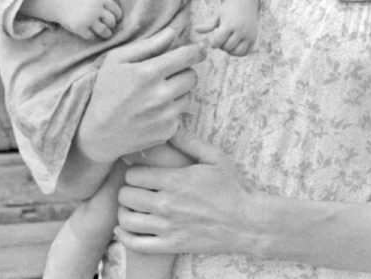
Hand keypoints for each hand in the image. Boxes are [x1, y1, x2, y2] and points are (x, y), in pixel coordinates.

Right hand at [51, 0, 121, 40]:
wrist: (58, 2)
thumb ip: (102, 1)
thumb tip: (115, 12)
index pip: (115, 9)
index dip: (118, 16)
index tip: (117, 19)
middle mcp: (95, 9)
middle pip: (111, 21)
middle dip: (112, 25)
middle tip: (110, 27)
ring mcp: (88, 19)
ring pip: (104, 31)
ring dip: (107, 34)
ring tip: (106, 34)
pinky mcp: (80, 28)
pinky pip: (92, 36)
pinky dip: (93, 36)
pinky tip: (92, 33)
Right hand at [76, 28, 205, 163]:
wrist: (98, 133)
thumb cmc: (106, 91)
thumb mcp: (117, 60)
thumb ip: (147, 45)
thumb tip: (173, 32)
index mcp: (148, 72)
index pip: (187, 56)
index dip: (197, 50)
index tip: (200, 49)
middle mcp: (160, 95)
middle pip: (192, 76)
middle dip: (184, 72)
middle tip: (168, 75)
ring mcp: (165, 115)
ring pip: (189, 95)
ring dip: (179, 92)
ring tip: (158, 94)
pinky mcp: (168, 131)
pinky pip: (181, 115)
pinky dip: (172, 111)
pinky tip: (154, 111)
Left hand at [115, 131, 260, 255]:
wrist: (246, 223)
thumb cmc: (231, 188)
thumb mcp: (215, 158)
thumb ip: (189, 142)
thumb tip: (170, 125)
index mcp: (175, 181)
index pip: (134, 175)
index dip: (133, 171)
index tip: (140, 172)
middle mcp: (167, 205)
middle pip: (126, 195)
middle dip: (128, 189)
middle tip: (136, 188)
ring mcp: (168, 227)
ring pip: (127, 219)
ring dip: (125, 211)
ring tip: (132, 206)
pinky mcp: (171, 245)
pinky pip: (136, 244)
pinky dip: (125, 236)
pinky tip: (124, 229)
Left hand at [196, 0, 257, 55]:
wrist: (244, 1)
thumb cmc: (228, 8)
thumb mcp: (217, 15)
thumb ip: (208, 25)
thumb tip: (195, 29)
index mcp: (229, 24)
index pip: (218, 41)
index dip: (213, 43)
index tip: (214, 40)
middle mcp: (240, 30)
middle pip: (227, 47)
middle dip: (221, 45)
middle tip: (221, 39)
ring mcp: (248, 35)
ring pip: (237, 52)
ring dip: (230, 50)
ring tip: (227, 42)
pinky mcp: (253, 38)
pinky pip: (245, 52)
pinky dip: (238, 52)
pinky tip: (234, 45)